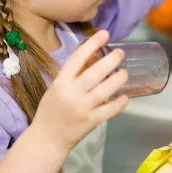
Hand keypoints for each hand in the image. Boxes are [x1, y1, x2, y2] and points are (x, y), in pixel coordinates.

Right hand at [32, 30, 128, 152]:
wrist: (47, 139)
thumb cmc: (51, 110)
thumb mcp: (58, 88)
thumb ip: (75, 74)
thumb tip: (96, 56)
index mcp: (61, 82)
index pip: (77, 58)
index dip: (92, 44)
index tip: (105, 33)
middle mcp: (71, 94)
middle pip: (95, 72)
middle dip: (111, 60)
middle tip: (120, 53)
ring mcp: (82, 108)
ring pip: (106, 90)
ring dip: (119, 79)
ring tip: (124, 73)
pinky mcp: (91, 122)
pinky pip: (110, 109)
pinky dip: (120, 102)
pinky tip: (125, 97)